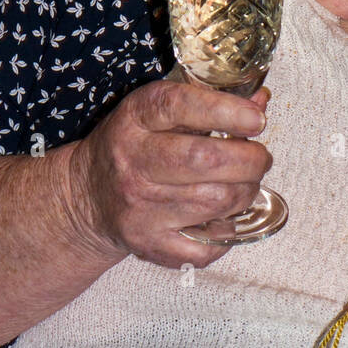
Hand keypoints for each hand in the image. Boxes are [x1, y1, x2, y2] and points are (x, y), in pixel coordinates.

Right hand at [68, 81, 270, 268]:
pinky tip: (224, 216)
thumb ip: (211, 103)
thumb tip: (260, 102)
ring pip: (216, 202)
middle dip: (250, 159)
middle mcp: (133, 162)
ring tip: (244, 183)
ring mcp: (140, 208)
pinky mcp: (148, 243)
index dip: (227, 111)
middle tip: (259, 157)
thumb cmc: (133, 147)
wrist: (87, 197)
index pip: (181, 106)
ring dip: (245, 192)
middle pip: (206, 160)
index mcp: (136, 118)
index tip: (257, 119)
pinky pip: (207, 245)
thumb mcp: (159, 112)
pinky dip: (227, 232)